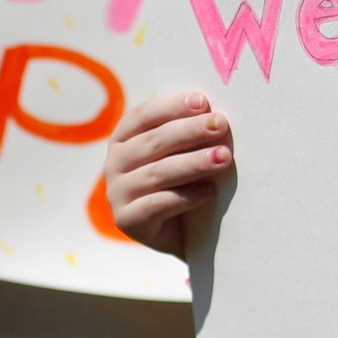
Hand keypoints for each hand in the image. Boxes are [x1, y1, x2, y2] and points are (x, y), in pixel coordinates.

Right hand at [105, 89, 233, 257]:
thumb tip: (215, 114)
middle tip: (220, 125)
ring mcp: (116, 193)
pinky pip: (156, 205)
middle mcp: (114, 163)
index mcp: (123, 138)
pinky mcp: (126, 220)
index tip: (203, 102)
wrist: (182, 235)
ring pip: (157, 173)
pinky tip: (210, 192)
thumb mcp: (182, 153)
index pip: (143, 115)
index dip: (172, 107)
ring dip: (193, 163)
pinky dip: (185, 197)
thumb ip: (188, 134)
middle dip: (189, 131)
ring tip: (223, 157)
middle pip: (152, 142)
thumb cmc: (184, 182)